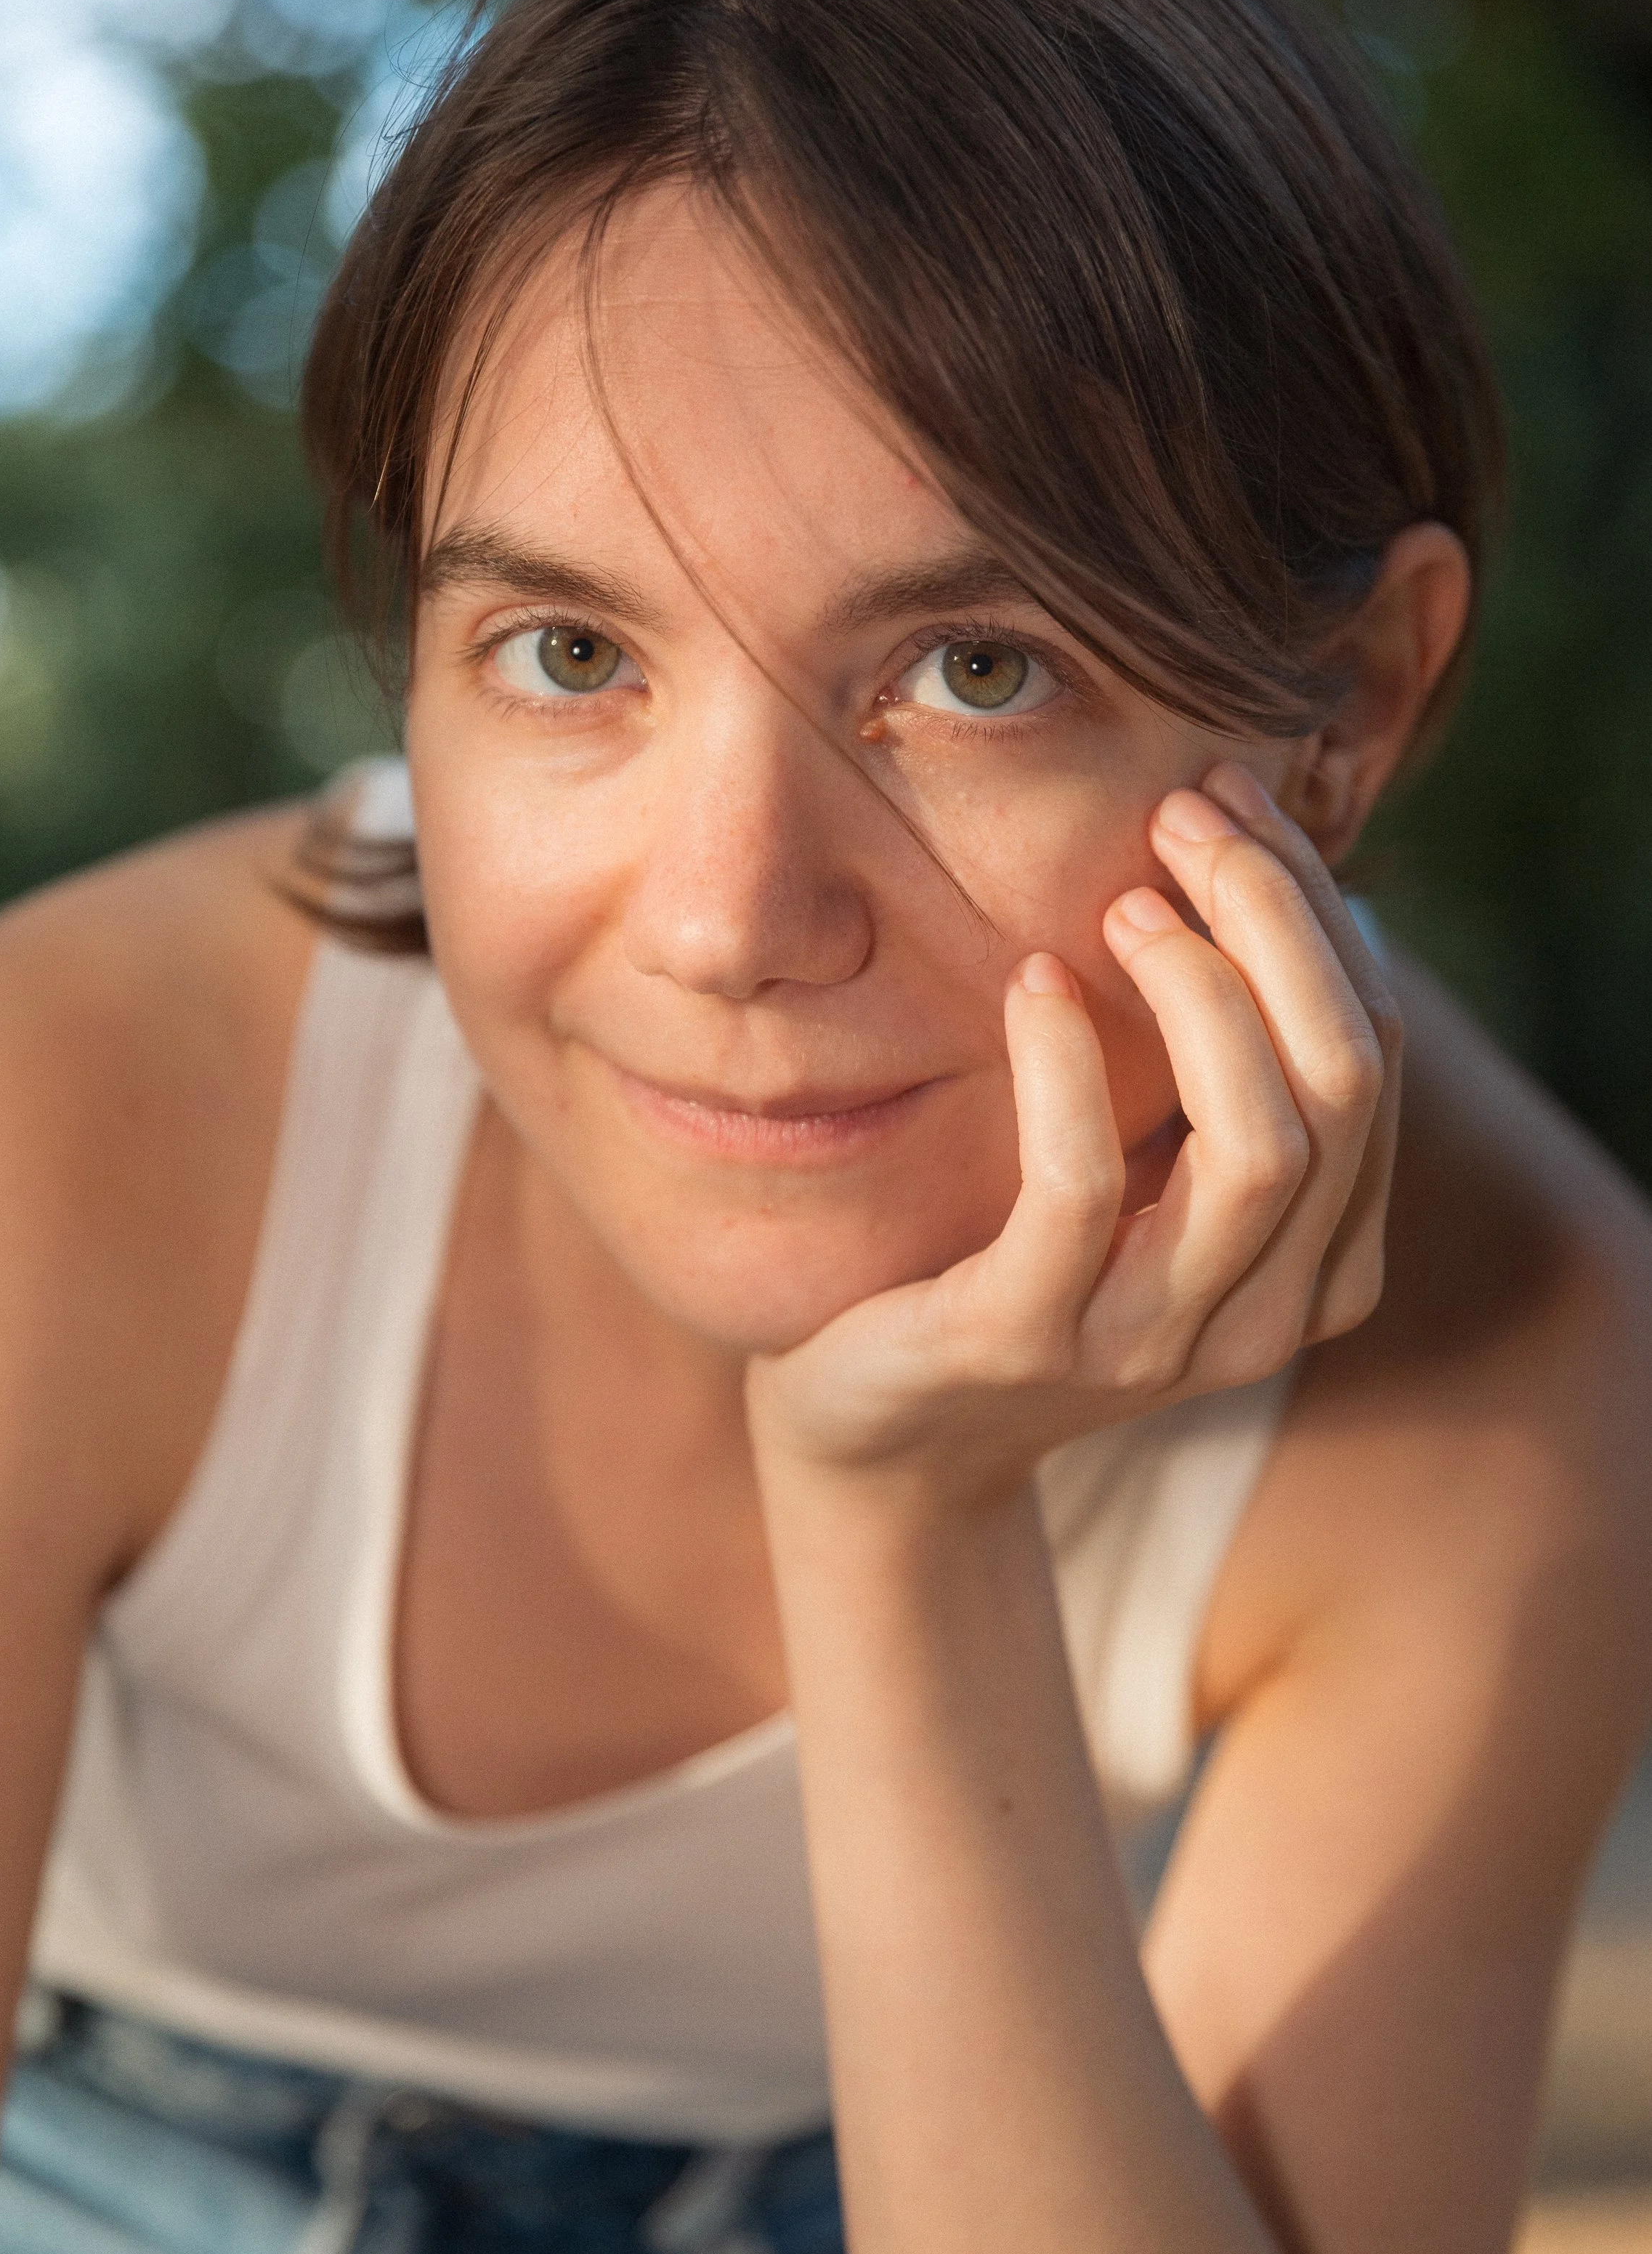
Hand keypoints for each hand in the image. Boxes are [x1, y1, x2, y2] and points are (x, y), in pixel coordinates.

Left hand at [746, 764, 1400, 1513]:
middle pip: (1345, 1085)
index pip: (1372, 1059)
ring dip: (1206, 992)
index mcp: (1315, 1265)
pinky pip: (1079, 1187)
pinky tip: (1031, 982)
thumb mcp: (1142, 1183)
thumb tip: (1247, 885)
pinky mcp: (1025, 1337)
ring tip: (1125, 899)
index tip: (1238, 807)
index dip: (1320, 917)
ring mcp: (1150, 1338)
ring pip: (1264, 1145)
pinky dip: (1067, 1066)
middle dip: (1282, 925)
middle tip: (1189, 819)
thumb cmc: (1011, 1271)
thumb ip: (1212, 1084)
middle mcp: (1261, 1314)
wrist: (881, 1446)